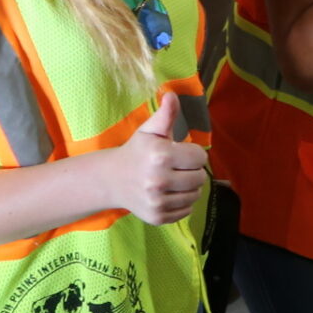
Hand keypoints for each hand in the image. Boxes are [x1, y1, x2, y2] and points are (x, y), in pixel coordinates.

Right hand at [111, 94, 211, 223]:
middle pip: (200, 178)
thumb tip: (173, 94)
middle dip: (192, 170)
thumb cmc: (136, 151)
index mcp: (160, 156)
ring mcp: (157, 202)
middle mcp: (159, 181)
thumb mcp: (149, 130)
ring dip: (189, 187)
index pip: (199, 157)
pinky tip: (170, 193)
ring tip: (175, 180)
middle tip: (179, 167)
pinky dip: (183, 203)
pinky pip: (187, 211)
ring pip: (195, 195)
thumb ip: (166, 114)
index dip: (193, 153)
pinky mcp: (157, 217)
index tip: (181, 152)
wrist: (112, 180)